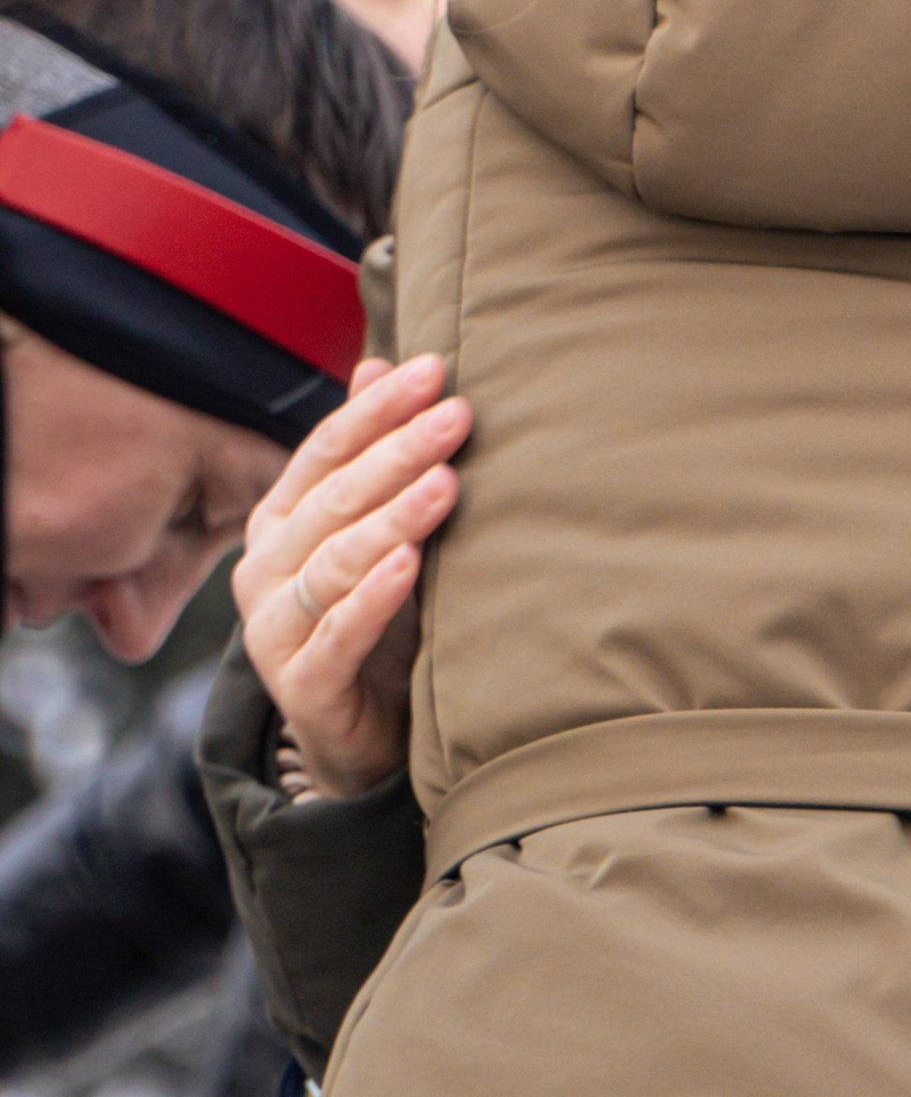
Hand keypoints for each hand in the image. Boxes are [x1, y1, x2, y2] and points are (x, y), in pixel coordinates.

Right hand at [235, 355, 468, 798]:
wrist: (364, 732)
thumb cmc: (379, 616)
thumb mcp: (379, 528)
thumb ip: (372, 454)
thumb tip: (379, 365)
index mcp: (282, 520)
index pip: (326, 450)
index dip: (377, 411)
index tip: (434, 372)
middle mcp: (267, 568)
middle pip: (334, 499)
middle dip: (398, 453)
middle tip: (458, 417)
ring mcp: (275, 629)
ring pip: (334, 562)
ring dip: (392, 518)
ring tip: (445, 484)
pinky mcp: (301, 686)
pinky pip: (337, 635)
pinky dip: (372, 598)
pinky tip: (408, 565)